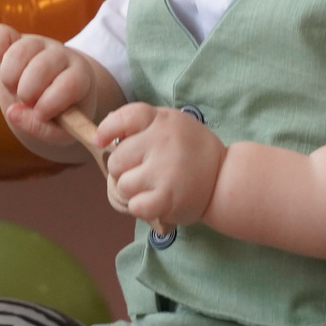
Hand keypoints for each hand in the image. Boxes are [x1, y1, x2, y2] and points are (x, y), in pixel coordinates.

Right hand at [0, 25, 92, 161]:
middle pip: (42, 66)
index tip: (41, 114)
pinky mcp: (15, 40)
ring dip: (10, 77)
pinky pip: (0, 35)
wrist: (50, 98)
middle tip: (27, 101)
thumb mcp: (61, 131)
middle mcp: (61, 56)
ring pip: (20, 50)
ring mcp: (38, 44)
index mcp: (80, 77)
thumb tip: (13, 112)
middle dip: (28, 92)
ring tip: (14, 88)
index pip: (70, 84)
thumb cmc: (60, 117)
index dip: (51, 102)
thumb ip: (42, 129)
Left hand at [98, 104, 224, 229]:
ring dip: (132, 190)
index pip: (124, 118)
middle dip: (123, 169)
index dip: (107, 129)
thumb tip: (101, 135)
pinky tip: (155, 200)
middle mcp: (162, 142)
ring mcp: (165, 171)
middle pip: (116, 160)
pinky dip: (141, 207)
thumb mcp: (170, 124)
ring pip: (123, 186)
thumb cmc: (190, 150)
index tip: (101, 140)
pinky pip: (135, 206)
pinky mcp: (167, 198)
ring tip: (151, 186)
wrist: (224, 177)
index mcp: (161, 120)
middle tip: (143, 170)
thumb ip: (140, 125)